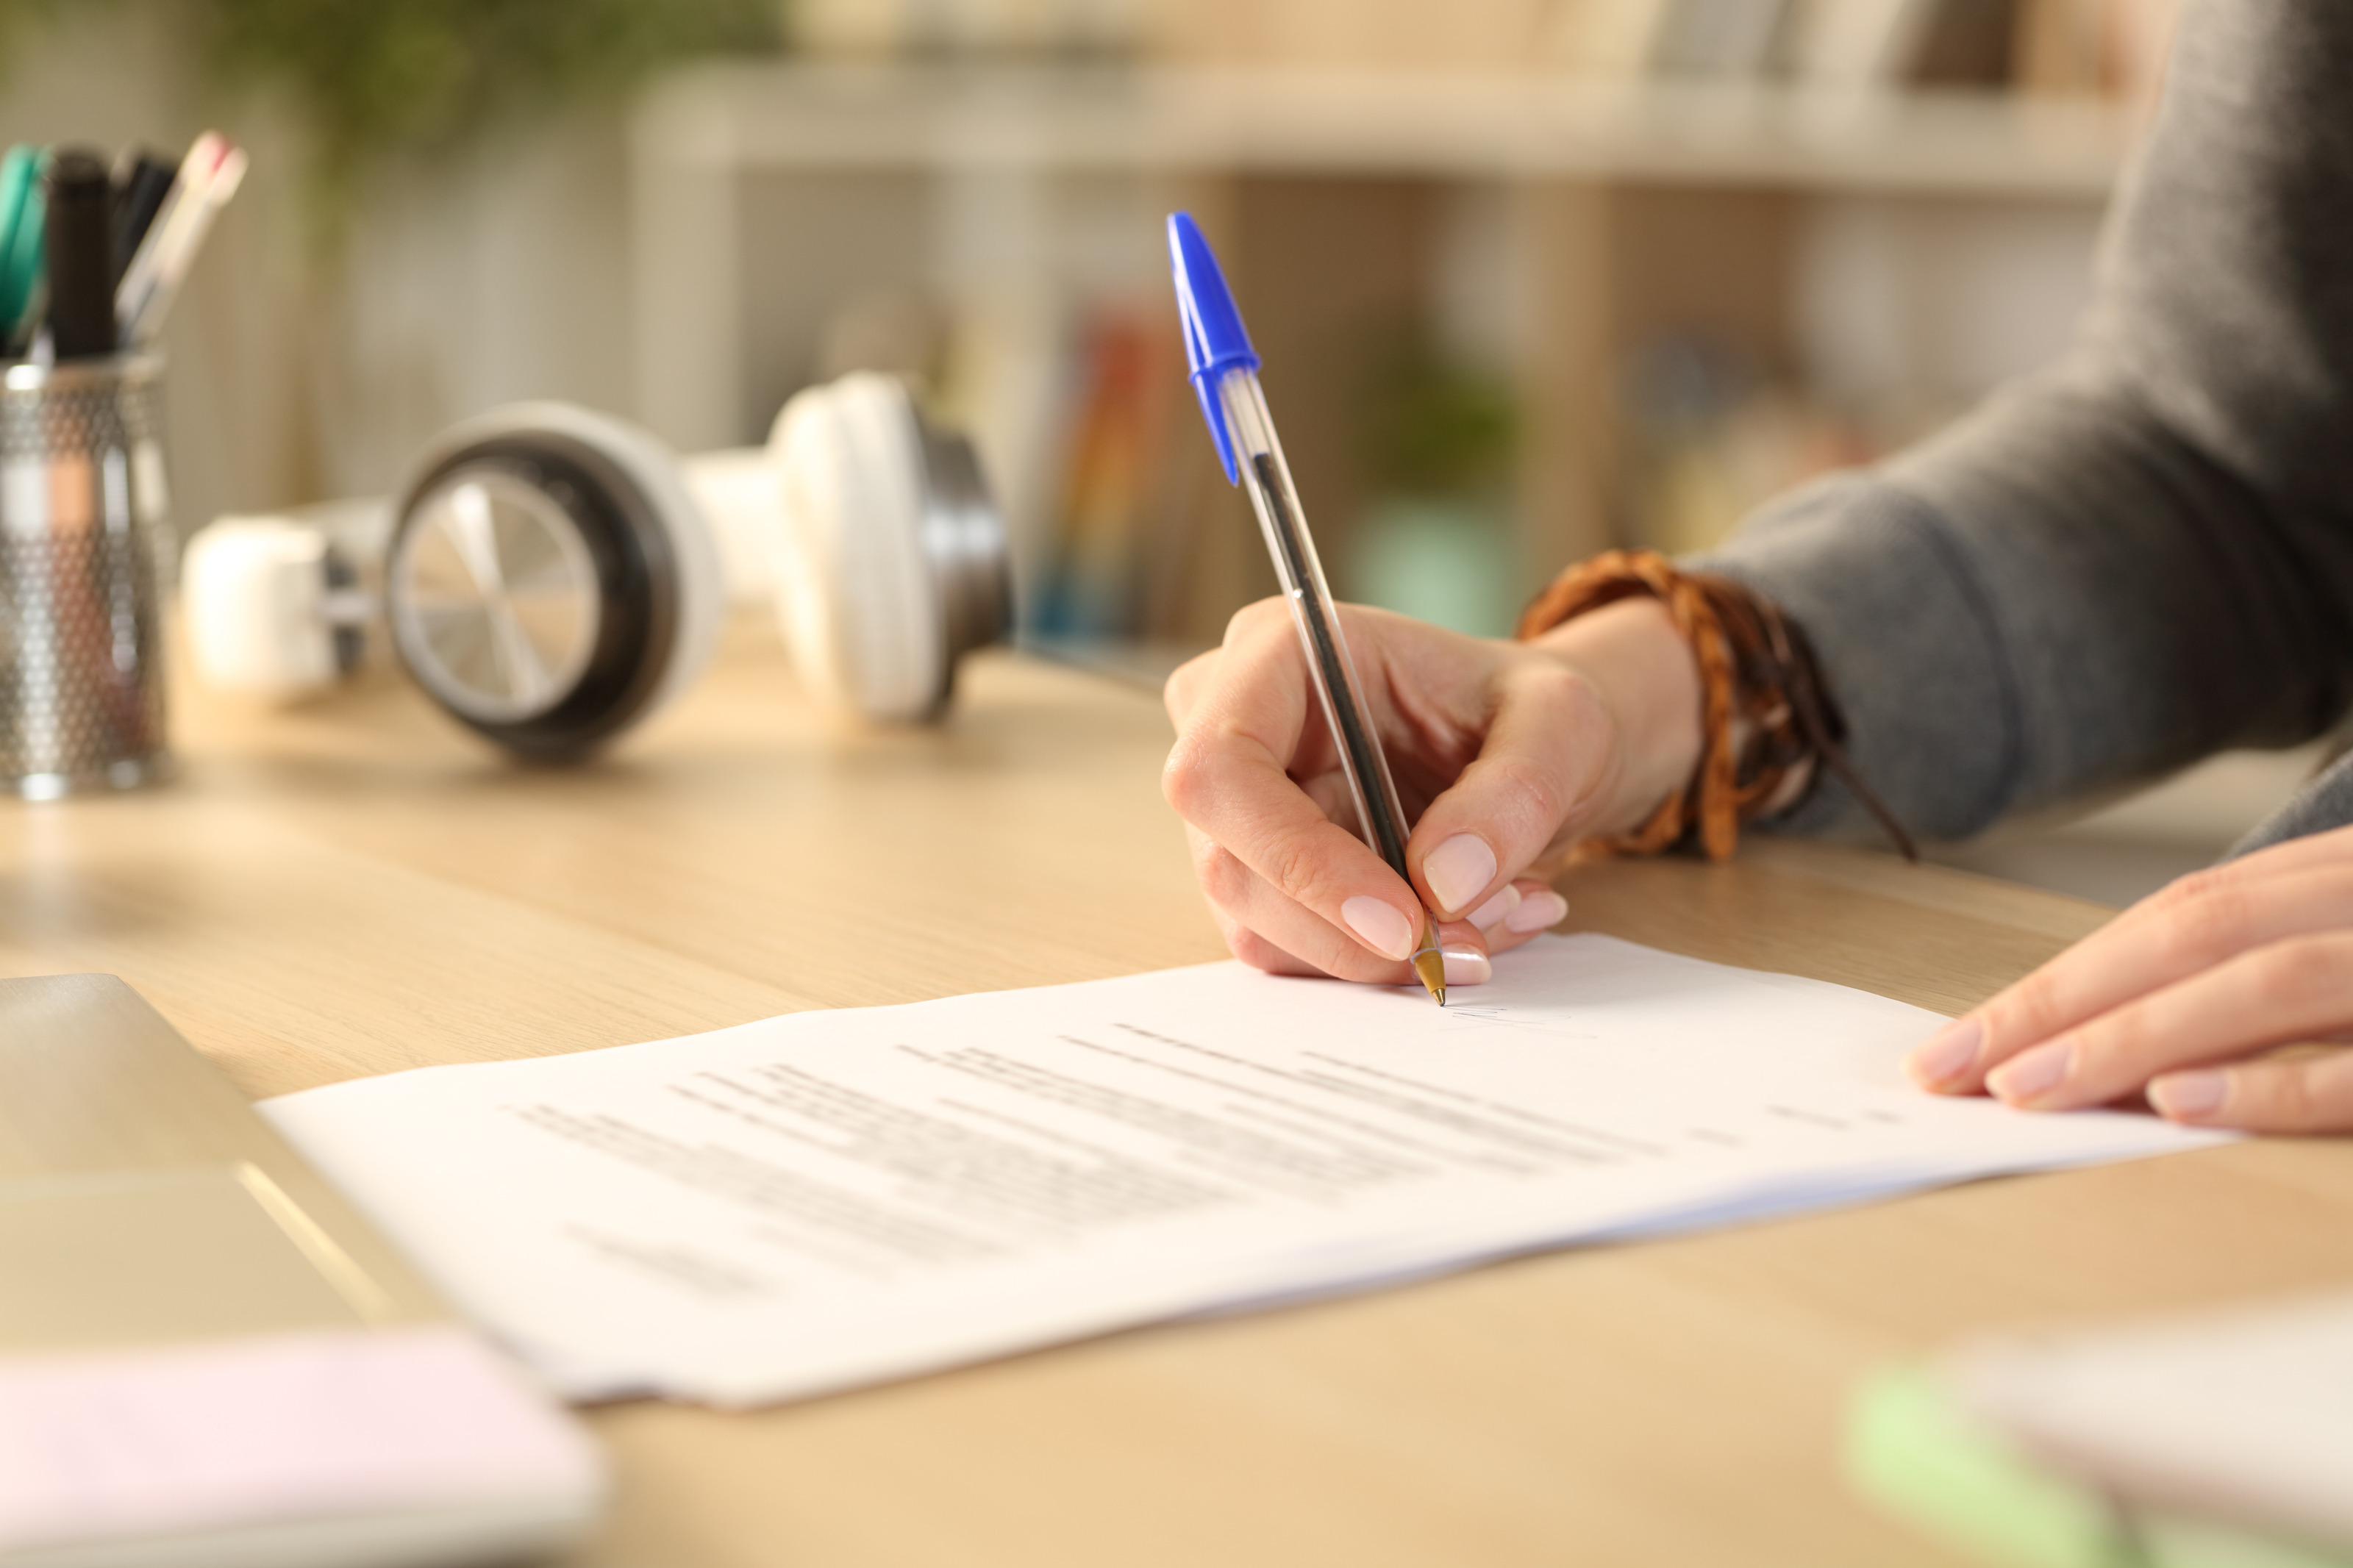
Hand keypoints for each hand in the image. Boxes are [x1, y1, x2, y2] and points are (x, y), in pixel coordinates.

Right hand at [1161, 595, 1700, 989]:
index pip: (1221, 770)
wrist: (1530, 750)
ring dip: (1380, 956)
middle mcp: (1228, 727)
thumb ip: (1516, 792)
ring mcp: (1235, 811)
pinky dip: (1382, 963)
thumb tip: (1444, 882)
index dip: (1297, 857)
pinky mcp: (1260, 876)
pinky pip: (1295, 952)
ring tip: (1498, 916)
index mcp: (1276, 651)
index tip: (1403, 923)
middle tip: (1473, 943)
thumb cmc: (1526, 710)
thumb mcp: (1562, 724)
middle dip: (1356, 931)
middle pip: (1232, 866)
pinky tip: (1467, 926)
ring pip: (1261, 926)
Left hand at [1908, 822, 2352, 1131]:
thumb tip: (2108, 1053)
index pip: (2181, 916)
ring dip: (2136, 1035)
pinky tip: (2175, 1102)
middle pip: (2200, 935)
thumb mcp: (2350, 947)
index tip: (1961, 1044)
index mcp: (2341, 878)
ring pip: (2268, 982)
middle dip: (2066, 1003)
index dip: (2065, 978)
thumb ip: (2260, 978)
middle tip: (1959, 1069)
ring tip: (2028, 1087)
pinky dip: (2267, 1084)